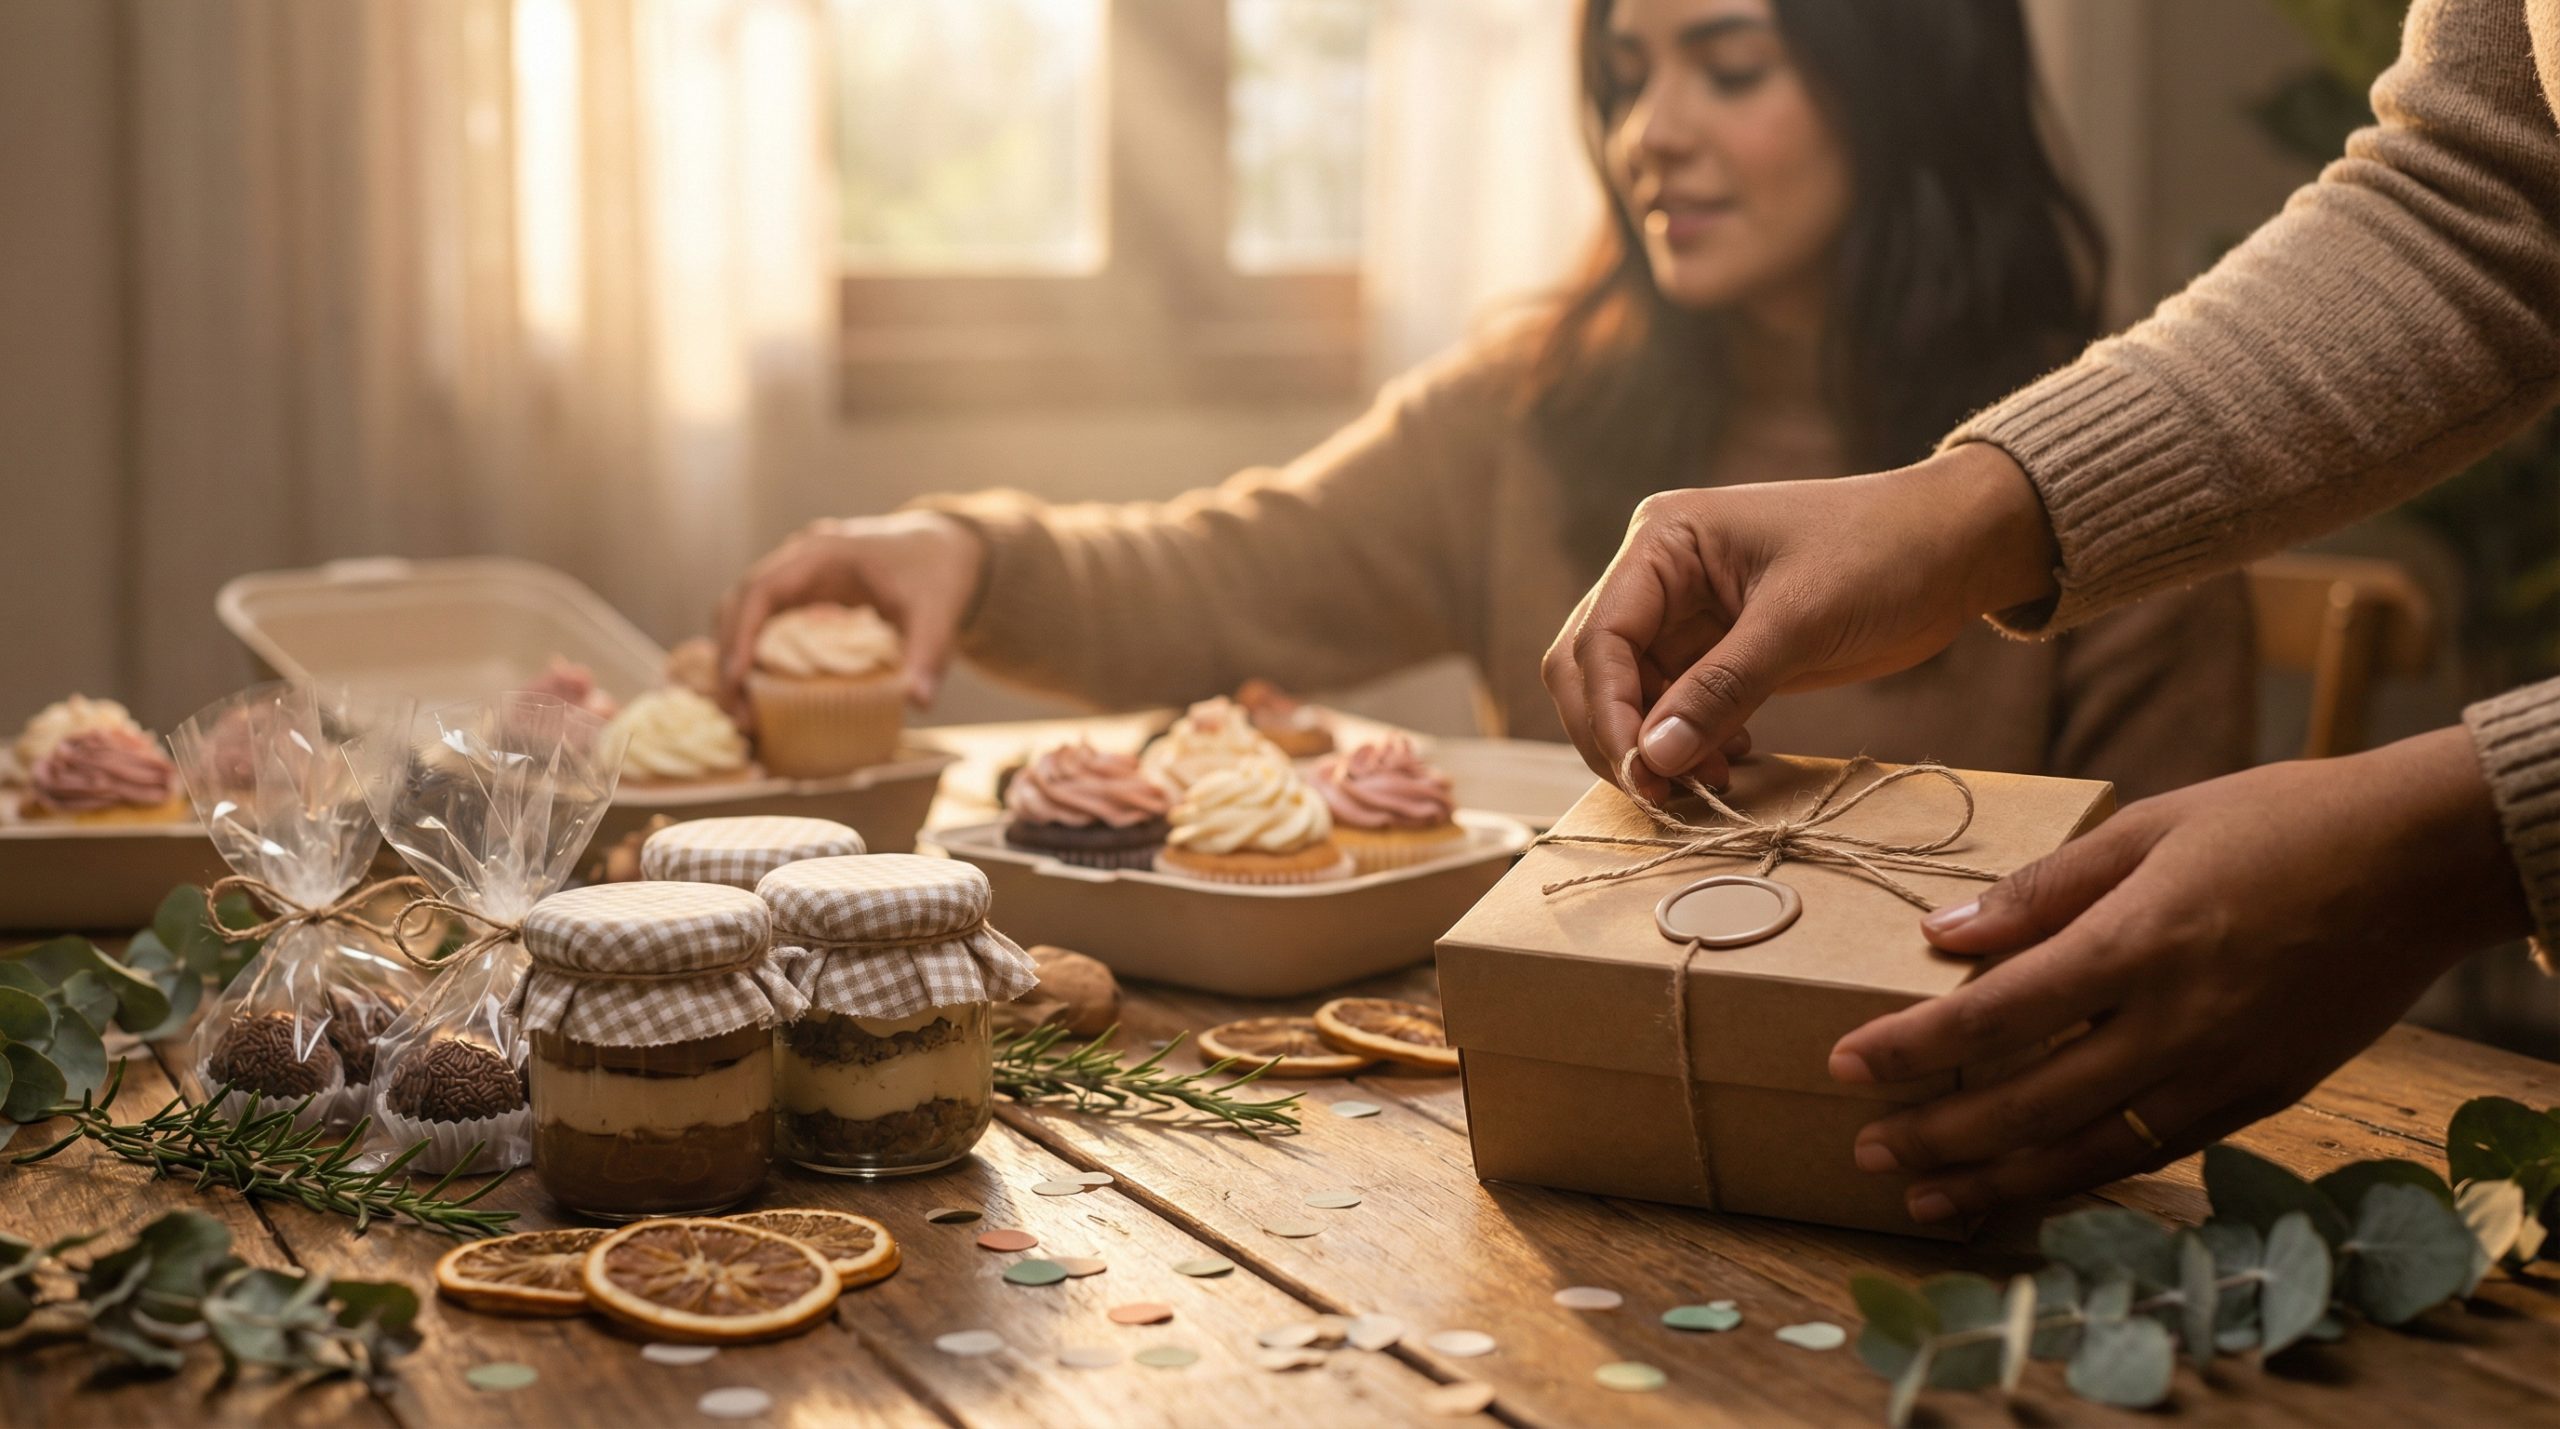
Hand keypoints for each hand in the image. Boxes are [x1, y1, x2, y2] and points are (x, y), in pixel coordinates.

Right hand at [713, 512, 985, 720]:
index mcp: (822, 553)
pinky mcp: (800, 598)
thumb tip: (918, 702)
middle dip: (727, 656)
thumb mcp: (938, 612)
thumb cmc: (936, 574)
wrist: (942, 551)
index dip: (740, 632)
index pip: (761, 588)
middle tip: (735, 713)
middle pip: (738, 604)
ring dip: (733, 660)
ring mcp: (795, 578)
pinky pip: (761, 625)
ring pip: (742, 615)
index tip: (735, 678)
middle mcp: (798, 561)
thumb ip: (929, 653)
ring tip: (742, 714)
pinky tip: (759, 698)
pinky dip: (751, 658)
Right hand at [1541, 443, 2057, 799]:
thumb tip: (1653, 758)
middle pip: (1592, 668)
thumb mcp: (1801, 621)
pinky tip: (1729, 762)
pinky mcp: (1717, 648)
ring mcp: (1685, 613)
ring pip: (1628, 695)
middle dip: (1618, 735)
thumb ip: (1722, 689)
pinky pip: (1674, 705)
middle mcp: (1658, 573)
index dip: (1607, 711)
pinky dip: (1687, 742)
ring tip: (1710, 784)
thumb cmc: (1882, 555)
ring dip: (1655, 747)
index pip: (1599, 636)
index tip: (1641, 772)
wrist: (1954, 547)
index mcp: (1664, 540)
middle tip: (1662, 795)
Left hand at [1831, 726, 2530, 1223]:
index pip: (1998, 1014)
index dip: (1914, 1048)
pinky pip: (2154, 1153)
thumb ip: (2042, 890)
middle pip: (2030, 1101)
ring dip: (1997, 1181)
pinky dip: (2082, 1177)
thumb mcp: (2149, 825)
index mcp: (2139, 939)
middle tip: (1866, 1149)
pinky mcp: (2262, 1096)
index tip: (1846, 1063)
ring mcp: (2223, 1069)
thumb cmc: (2280, 822)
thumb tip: (1942, 932)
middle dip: (1938, 1135)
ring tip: (1923, 1196)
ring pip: (2088, 1149)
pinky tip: (2029, 1188)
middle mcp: (2176, 1020)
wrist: (2423, 861)